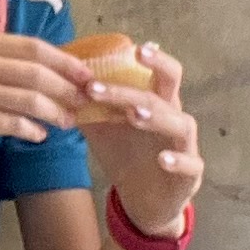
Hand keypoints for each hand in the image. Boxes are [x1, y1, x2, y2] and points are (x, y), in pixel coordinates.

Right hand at [0, 31, 91, 168]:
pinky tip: (39, 135)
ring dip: (56, 111)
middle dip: (68, 86)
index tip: (85, 73)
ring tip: (68, 121)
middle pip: (38, 71)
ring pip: (31, 98)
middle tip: (85, 99)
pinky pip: (15, 123)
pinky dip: (33, 130)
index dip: (64, 60)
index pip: (33, 47)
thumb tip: (43, 68)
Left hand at [78, 40, 202, 235]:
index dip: (150, 58)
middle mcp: (173, 118)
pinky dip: (178, 160)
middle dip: (158, 69)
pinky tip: (163, 159)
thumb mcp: (103, 130)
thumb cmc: (126, 157)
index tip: (131, 46)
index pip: (157, 72)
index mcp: (154, 103)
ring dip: (159, 116)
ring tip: (135, 113)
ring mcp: (185, 146)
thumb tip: (58, 83)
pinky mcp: (190, 175)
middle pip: (172, 87)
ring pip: (181, 124)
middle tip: (137, 57)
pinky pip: (191, 164)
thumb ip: (87, 108)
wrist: (143, 202)